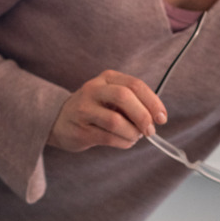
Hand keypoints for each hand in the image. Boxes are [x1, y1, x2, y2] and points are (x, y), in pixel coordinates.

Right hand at [47, 70, 166, 151]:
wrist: (58, 120)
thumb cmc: (94, 109)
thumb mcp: (111, 96)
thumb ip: (132, 102)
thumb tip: (156, 117)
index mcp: (107, 78)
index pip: (135, 85)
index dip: (153, 102)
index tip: (162, 118)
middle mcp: (93, 89)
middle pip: (124, 97)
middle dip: (143, 116)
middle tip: (150, 130)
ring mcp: (84, 109)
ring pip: (116, 121)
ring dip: (132, 133)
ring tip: (134, 136)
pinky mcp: (80, 130)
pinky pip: (108, 137)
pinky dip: (123, 142)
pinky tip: (124, 141)